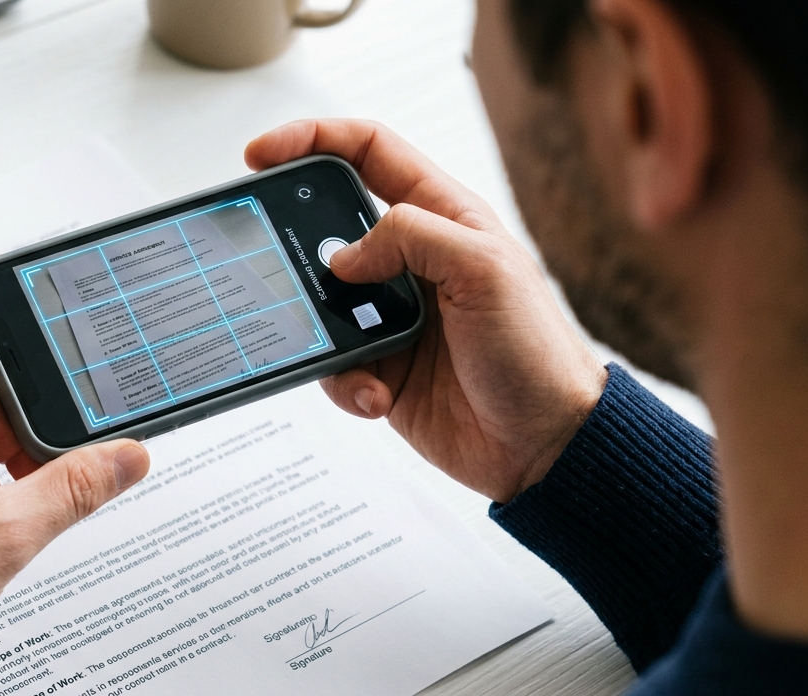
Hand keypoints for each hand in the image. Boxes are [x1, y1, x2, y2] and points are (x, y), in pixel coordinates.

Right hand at [246, 120, 604, 502]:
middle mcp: (413, 262)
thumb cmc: (536, 352)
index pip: (369, 152)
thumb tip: (344, 254)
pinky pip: (334, 364)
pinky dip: (346, 382)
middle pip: (329, 228)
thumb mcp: (484, 268)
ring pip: (321, 303)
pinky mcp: (381, 368)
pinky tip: (377, 394)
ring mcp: (393, 316)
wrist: (545, 444)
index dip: (313, 140)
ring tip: (352, 350)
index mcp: (443, 217)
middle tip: (271, 260)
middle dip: (296, 245)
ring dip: (322, 328)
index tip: (262, 154)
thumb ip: (410, 236)